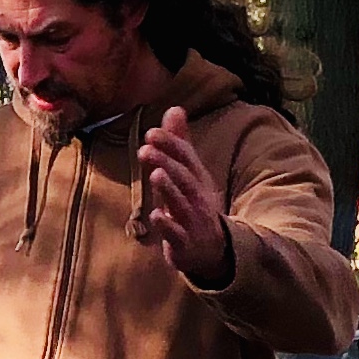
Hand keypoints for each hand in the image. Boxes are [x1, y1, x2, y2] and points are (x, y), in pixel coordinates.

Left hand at [136, 106, 232, 285]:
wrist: (212, 249)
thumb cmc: (195, 205)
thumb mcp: (189, 173)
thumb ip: (180, 143)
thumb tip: (174, 108)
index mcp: (197, 179)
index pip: (186, 158)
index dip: (170, 145)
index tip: (151, 132)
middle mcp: (197, 197)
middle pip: (184, 177)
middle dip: (167, 162)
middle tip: (146, 148)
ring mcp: (192, 220)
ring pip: (181, 203)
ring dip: (169, 189)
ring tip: (155, 174)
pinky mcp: (184, 243)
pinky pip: (177, 234)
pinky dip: (167, 225)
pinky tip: (155, 216)